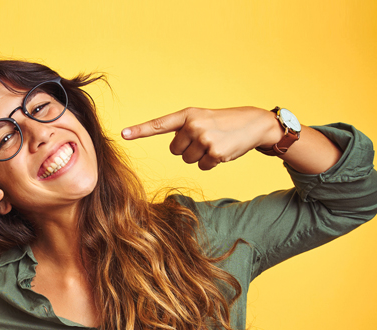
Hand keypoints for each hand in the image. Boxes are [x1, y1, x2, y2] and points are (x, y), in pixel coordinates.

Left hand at [121, 106, 279, 169]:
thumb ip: (184, 129)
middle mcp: (193, 125)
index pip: (159, 124)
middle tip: (205, 138)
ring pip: (187, 160)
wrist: (253, 123)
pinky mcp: (214, 152)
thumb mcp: (202, 118)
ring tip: (215, 143)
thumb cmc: (223, 123)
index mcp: (187, 115)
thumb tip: (175, 147)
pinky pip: (202, 166)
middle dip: (188, 149)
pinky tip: (222, 151)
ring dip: (200, 156)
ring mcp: (204, 138)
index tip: (123, 134)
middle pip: (175, 151)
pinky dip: (211, 163)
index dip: (140, 130)